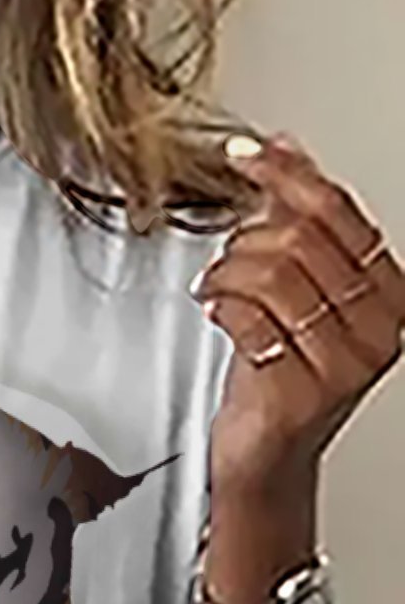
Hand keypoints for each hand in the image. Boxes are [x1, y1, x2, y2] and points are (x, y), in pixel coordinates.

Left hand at [190, 132, 404, 502]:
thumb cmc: (281, 375)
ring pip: (273, 274)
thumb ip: (297, 223)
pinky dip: (221, 306)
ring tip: (216, 288)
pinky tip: (216, 312)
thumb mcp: (298, 292)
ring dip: (228, 272)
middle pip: (301, 240)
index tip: (244, 154)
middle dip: (246, 239)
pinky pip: (249, 319)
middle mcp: (378, 328)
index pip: (338, 212)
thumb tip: (283, 148)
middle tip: (226, 260)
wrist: (267, 455)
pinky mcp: (300, 390)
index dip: (285, 175)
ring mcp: (343, 363)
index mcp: (390, 293)